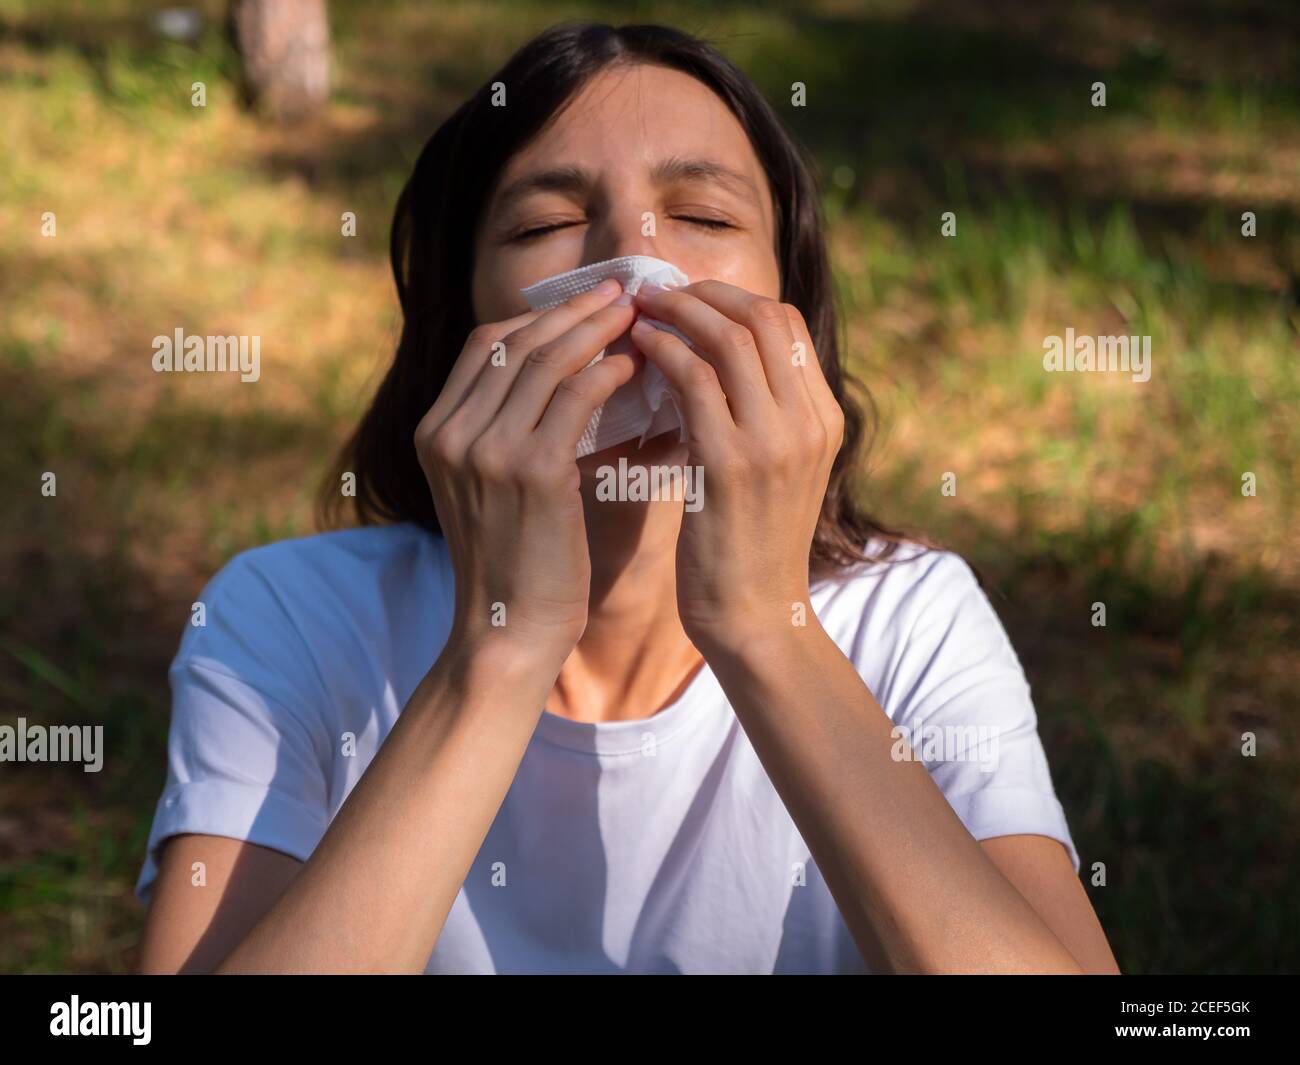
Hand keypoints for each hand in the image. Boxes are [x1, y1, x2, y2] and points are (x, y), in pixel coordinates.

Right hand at [415, 280, 637, 667]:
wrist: (508, 634)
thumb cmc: (517, 566)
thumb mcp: (493, 490)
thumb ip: (508, 434)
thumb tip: (562, 379)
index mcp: (435, 432)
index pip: (484, 343)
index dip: (539, 315)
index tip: (587, 303)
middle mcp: (450, 433)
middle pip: (515, 339)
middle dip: (573, 310)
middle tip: (622, 293)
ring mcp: (485, 450)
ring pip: (545, 360)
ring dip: (597, 330)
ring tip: (639, 318)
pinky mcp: (529, 472)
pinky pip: (574, 398)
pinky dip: (607, 372)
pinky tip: (634, 366)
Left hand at [629, 280, 843, 650]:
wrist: (754, 616)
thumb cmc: (748, 546)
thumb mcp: (774, 471)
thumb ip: (761, 416)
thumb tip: (715, 361)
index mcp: (823, 419)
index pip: (785, 324)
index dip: (733, 297)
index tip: (687, 297)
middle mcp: (808, 423)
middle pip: (762, 318)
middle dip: (703, 294)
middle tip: (655, 292)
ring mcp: (774, 442)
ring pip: (729, 338)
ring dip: (677, 313)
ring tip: (639, 311)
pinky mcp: (730, 464)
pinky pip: (695, 381)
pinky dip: (663, 353)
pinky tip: (637, 350)